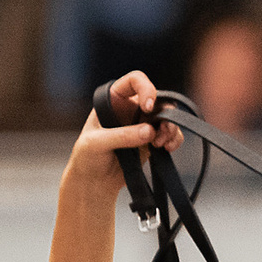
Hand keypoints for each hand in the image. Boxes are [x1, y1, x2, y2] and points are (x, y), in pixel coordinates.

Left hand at [63, 70, 185, 203]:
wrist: (94, 181)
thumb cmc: (87, 157)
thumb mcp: (96, 144)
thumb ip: (122, 136)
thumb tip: (149, 131)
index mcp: (114, 99)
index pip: (135, 81)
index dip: (146, 89)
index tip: (148, 107)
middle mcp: (131, 107)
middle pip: (158, 99)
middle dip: (165, 114)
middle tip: (162, 131)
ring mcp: (143, 124)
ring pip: (167, 117)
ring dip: (171, 128)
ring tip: (162, 145)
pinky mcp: (152, 140)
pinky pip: (171, 134)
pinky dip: (174, 140)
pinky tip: (168, 149)